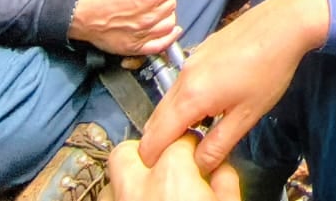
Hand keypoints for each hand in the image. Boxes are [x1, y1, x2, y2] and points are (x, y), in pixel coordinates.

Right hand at [69, 0, 181, 55]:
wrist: (86, 14)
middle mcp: (149, 16)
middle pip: (171, 4)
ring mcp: (144, 33)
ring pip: (170, 23)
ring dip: (167, 15)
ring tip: (158, 11)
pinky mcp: (138, 47)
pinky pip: (162, 44)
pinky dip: (170, 38)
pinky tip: (172, 31)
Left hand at [106, 136, 239, 200]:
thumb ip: (225, 178)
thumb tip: (220, 169)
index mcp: (171, 175)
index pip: (178, 139)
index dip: (190, 144)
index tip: (195, 153)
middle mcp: (137, 187)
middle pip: (128, 151)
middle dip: (146, 151)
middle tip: (165, 164)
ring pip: (112, 177)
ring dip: (130, 177)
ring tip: (151, 188)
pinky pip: (110, 198)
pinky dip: (122, 197)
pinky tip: (141, 200)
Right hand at [140, 0, 330, 173]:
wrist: (285, 22)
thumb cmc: (270, 69)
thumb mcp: (247, 115)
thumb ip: (218, 144)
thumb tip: (199, 164)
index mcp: (191, 96)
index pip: (154, 138)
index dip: (156, 158)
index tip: (170, 168)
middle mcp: (183, 76)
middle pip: (156, 119)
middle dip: (164, 141)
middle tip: (186, 154)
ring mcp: (191, 60)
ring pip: (169, 100)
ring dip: (176, 120)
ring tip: (202, 131)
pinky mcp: (201, 51)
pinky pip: (181, 83)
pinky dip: (185, 100)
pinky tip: (211, 104)